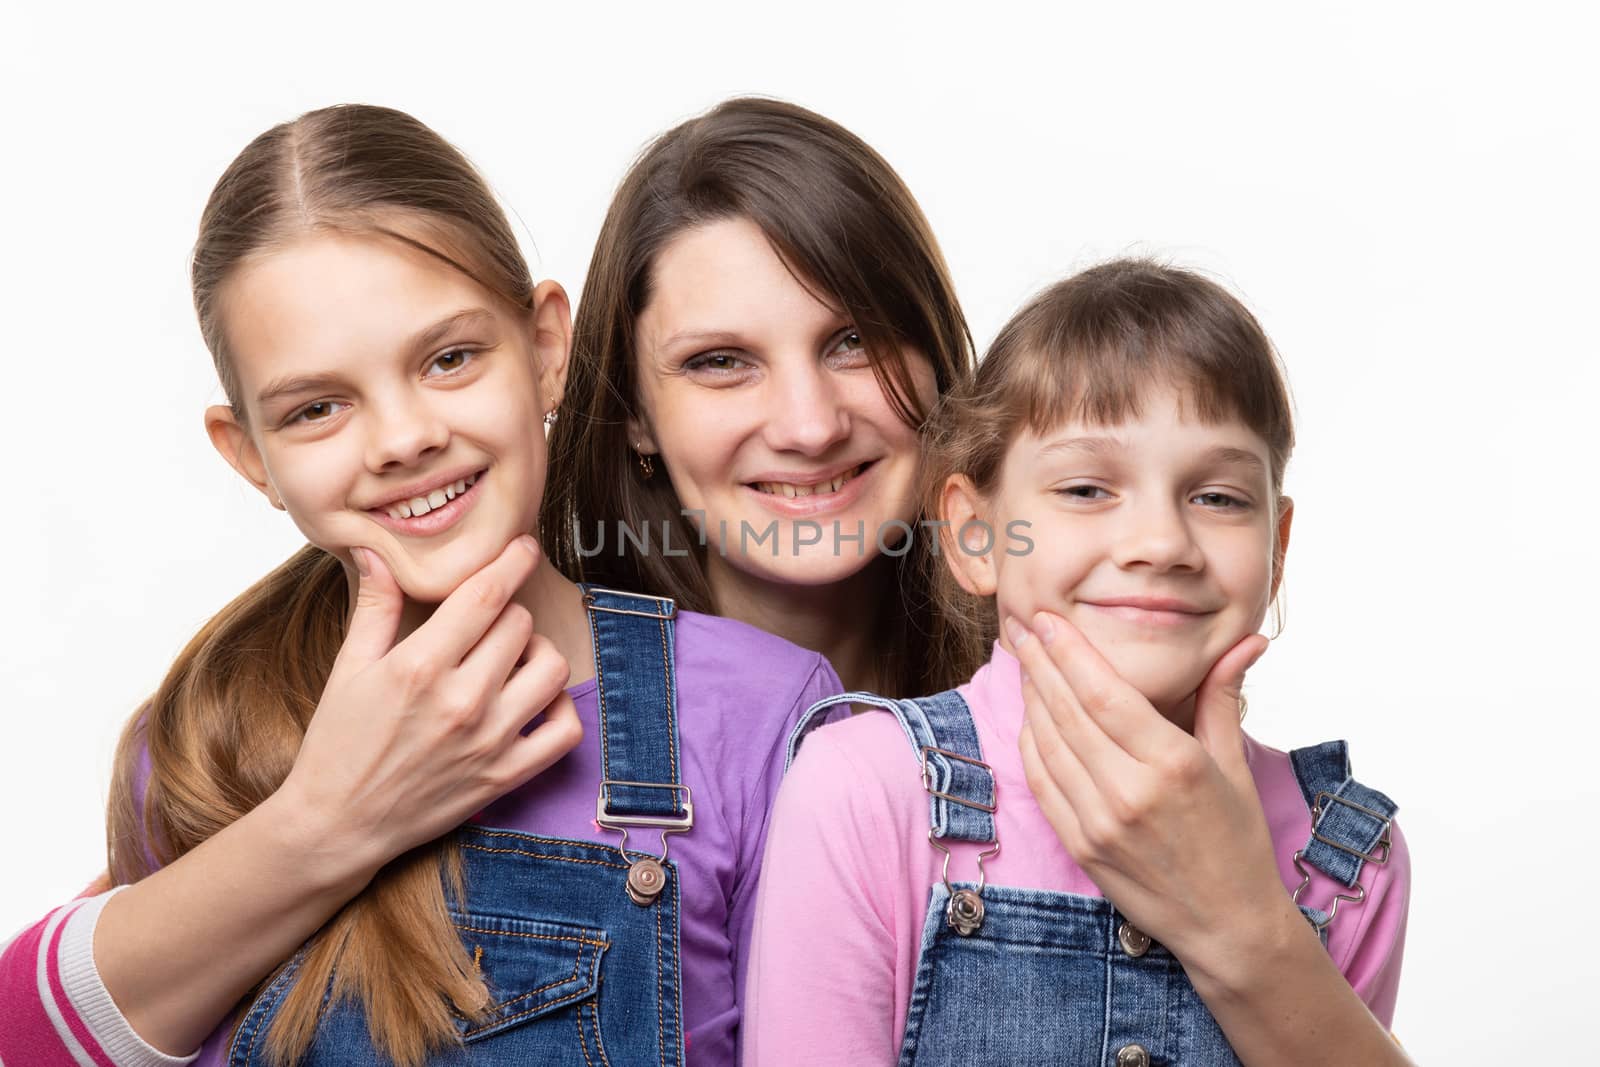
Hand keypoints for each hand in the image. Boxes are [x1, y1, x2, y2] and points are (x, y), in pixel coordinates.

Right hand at [273, 535, 582, 886]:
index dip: (511, 562)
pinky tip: (534, 701)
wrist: (337, 825)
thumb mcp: (348, 668)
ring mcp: (489, 741)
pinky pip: (566, 732)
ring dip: (538, 654)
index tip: (524, 547)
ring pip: (552, 669)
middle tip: (490, 622)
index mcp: (420, 666)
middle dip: (508, 613)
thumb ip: (374, 606)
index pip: (485, 595)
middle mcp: (461, 701)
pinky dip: (561, 709)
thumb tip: (375, 549)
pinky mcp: (505, 777)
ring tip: (512, 659)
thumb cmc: (339, 742)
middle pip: (520, 625)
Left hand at [1011, 611, 1294, 974]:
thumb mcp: (1235, 764)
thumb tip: (1250, 639)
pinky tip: (1030, 718)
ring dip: (1031, 699)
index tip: (1048, 619)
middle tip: (1022, 627)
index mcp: (1174, 764)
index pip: (1104, 692)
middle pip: (1068, 712)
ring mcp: (1099, 823)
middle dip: (1040, 664)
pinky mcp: (1080, 847)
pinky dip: (1030, 745)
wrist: (1227, 925)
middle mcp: (1130, 792)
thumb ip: (1224, 696)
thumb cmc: (1237, 840)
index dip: (1069, 652)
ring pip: (1048, 745)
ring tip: (1024, 663)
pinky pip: (1042, 783)